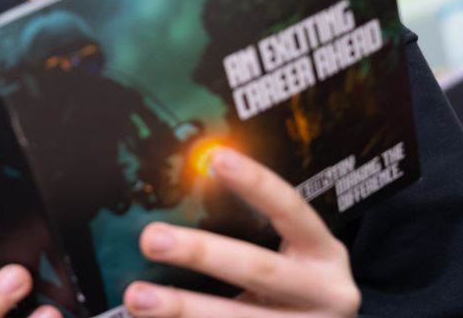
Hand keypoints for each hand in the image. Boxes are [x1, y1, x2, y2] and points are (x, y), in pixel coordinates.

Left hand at [123, 148, 360, 316]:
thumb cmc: (297, 285)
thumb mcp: (293, 256)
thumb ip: (253, 233)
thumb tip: (184, 199)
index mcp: (324, 254)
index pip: (291, 210)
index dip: (257, 183)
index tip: (217, 158)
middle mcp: (324, 294)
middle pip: (259, 271)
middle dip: (202, 253)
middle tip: (153, 239)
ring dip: (183, 308)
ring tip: (138, 297)